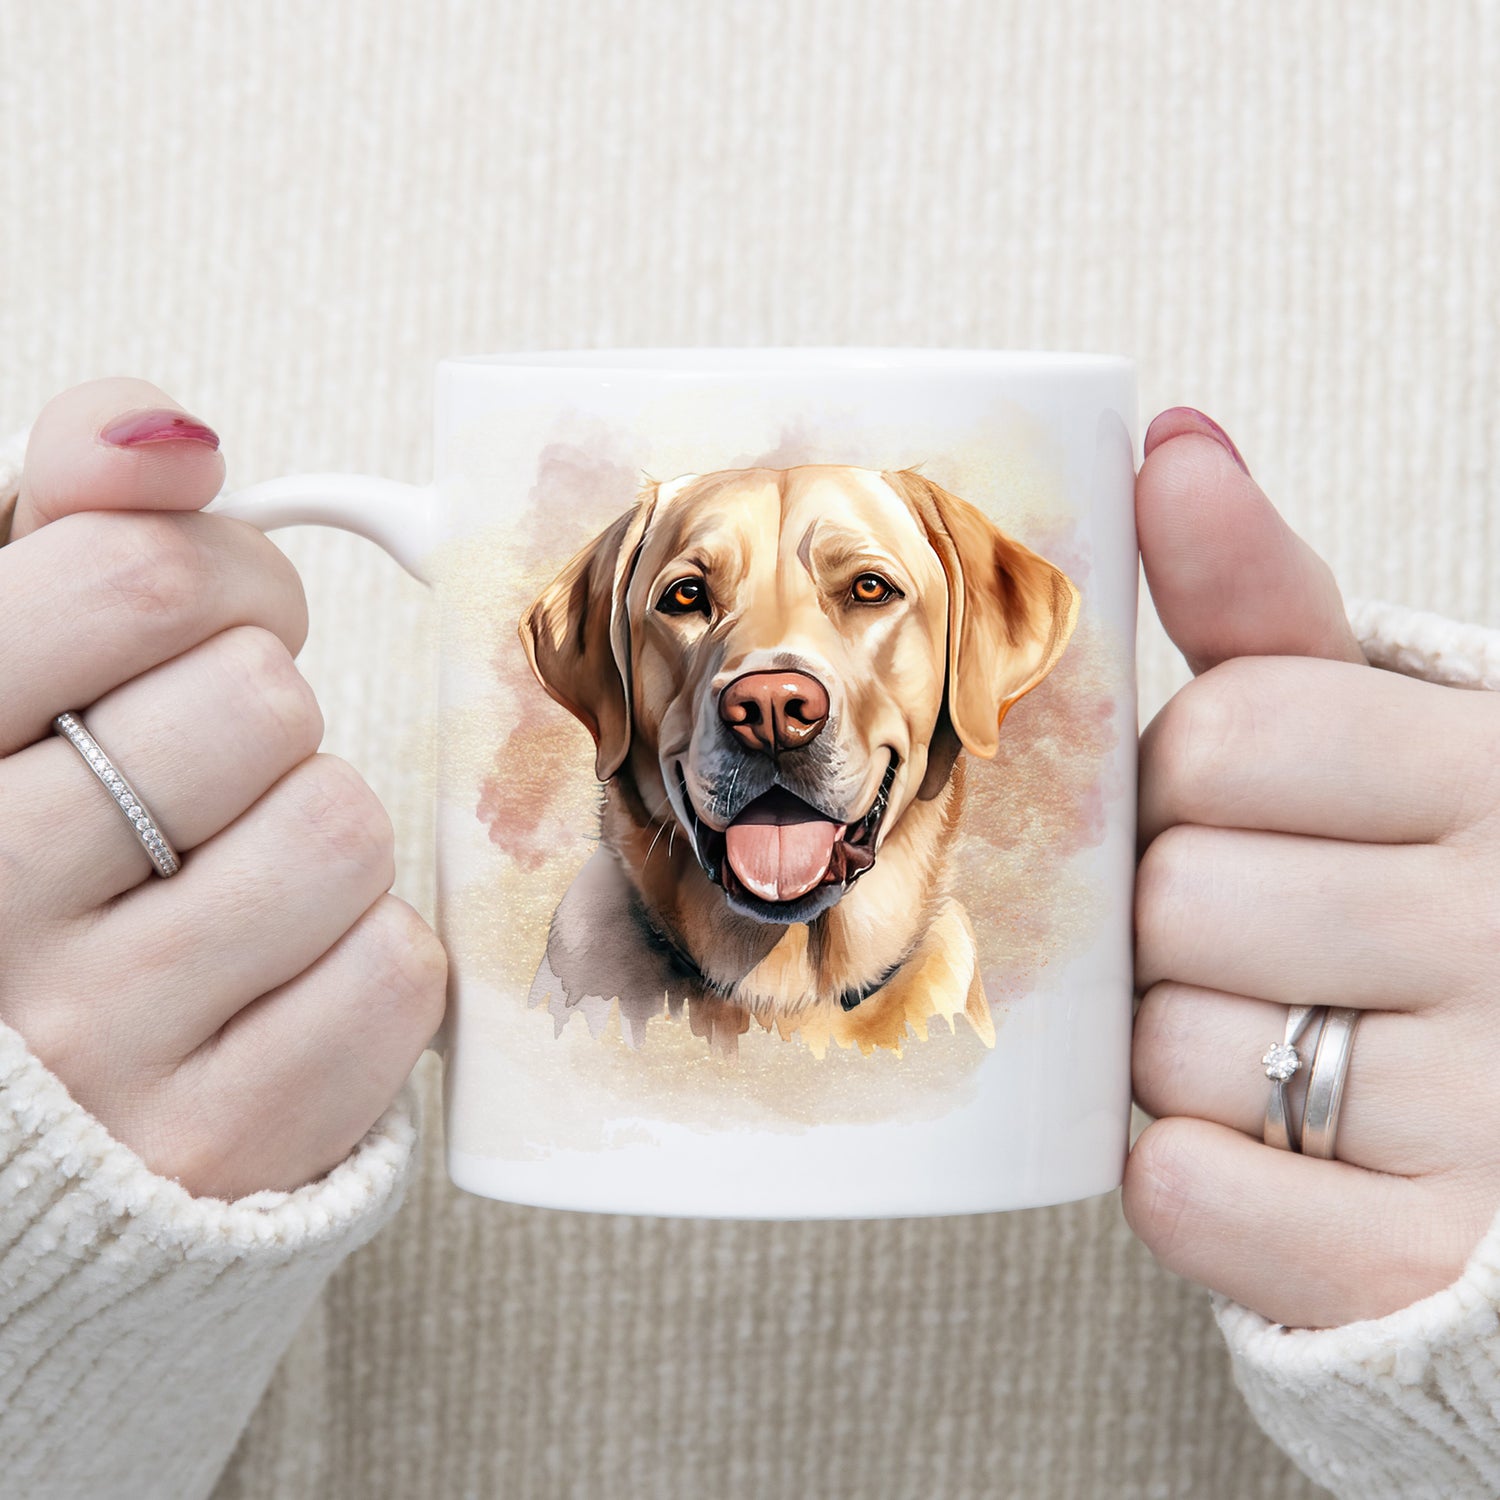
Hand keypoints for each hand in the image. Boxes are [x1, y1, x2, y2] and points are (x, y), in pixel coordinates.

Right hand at [0, 378, 444, 1199]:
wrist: (29, 1114)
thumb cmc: (27, 849)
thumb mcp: (3, 669)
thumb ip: (70, 523)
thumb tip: (173, 434)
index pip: (135, 581)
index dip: (222, 577)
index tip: (210, 620)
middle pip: (260, 701)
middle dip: (262, 713)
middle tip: (210, 769)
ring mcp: (98, 1047)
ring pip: (340, 828)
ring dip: (314, 833)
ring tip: (229, 879)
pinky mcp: (220, 1144)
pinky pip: (394, 971)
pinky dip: (362, 957)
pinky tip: (272, 978)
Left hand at [1123, 407, 1499, 1329]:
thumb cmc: (1419, 881)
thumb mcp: (1374, 725)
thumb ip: (1264, 600)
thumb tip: (1171, 443)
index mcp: (1494, 771)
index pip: (1229, 734)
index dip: (1184, 778)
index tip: (1226, 806)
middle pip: (1178, 895)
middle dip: (1170, 915)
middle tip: (1238, 934)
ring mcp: (1488, 1110)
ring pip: (1172, 1048)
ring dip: (1173, 1045)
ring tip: (1262, 1033)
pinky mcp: (1419, 1257)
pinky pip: (1192, 1193)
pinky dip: (1184, 1174)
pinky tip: (1244, 1142)